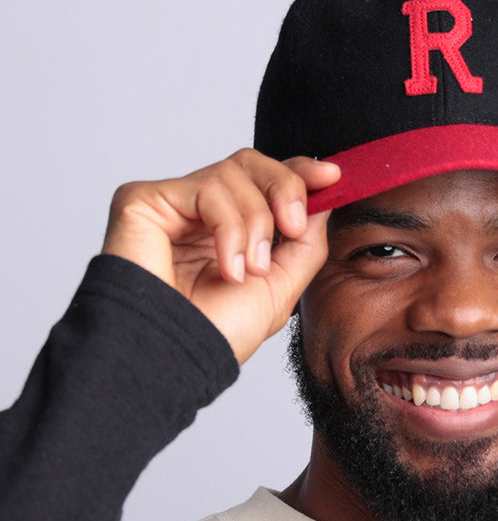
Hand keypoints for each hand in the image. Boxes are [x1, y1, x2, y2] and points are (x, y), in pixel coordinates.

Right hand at [103, 149, 340, 363]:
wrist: (181, 359)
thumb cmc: (217, 334)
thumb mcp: (280, 286)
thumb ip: (304, 242)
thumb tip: (322, 199)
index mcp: (226, 232)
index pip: (261, 182)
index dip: (297, 172)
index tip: (332, 177)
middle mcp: (196, 214)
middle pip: (249, 162)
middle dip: (284, 188)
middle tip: (292, 227)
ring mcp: (170, 206)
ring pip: (232, 173)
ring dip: (255, 225)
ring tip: (247, 270)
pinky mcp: (142, 200)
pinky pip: (207, 187)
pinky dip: (230, 228)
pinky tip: (227, 267)